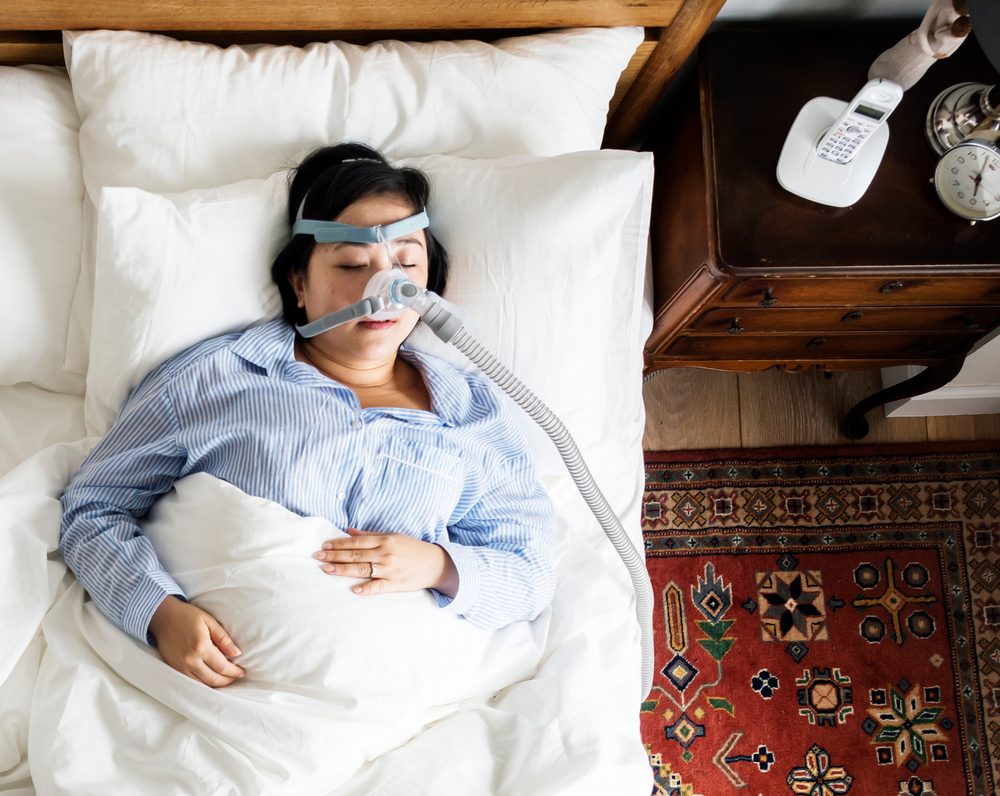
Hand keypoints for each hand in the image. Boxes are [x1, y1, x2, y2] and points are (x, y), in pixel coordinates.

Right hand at [148, 596, 244, 686]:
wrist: (163, 617)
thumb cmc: (188, 616)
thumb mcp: (209, 622)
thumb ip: (223, 639)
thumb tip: (237, 654)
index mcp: (201, 646)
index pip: (222, 667)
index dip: (234, 672)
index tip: (242, 672)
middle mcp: (190, 660)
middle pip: (213, 679)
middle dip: (227, 680)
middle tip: (236, 677)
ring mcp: (180, 666)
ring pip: (201, 684)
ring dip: (216, 685)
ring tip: (226, 680)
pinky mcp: (173, 668)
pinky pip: (190, 682)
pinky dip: (202, 684)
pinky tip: (210, 680)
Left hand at [313, 528, 458, 596]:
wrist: (435, 563)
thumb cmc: (412, 548)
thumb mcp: (393, 536)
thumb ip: (371, 535)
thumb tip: (349, 531)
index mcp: (384, 540)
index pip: (356, 542)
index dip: (338, 544)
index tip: (324, 546)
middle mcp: (385, 554)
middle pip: (355, 555)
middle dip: (334, 556)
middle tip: (317, 557)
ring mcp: (390, 569)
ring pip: (361, 569)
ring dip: (342, 570)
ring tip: (326, 569)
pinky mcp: (395, 583)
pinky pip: (378, 587)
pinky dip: (366, 588)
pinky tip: (354, 589)